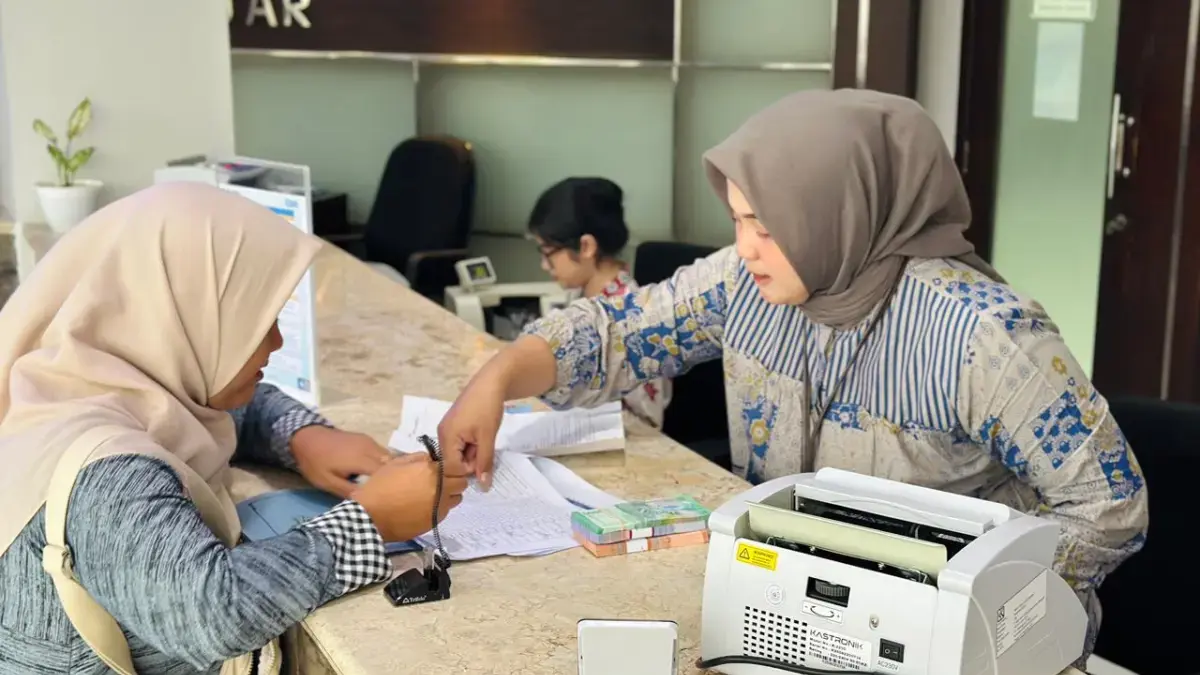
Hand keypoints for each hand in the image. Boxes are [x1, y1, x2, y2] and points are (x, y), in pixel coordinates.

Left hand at [290, 426, 389, 497]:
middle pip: (391, 464)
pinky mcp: (366, 439)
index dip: (389, 486)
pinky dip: (382, 462)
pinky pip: (381, 451)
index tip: (387, 498)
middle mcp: (370, 448)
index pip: (385, 473)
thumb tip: (367, 501)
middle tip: (386, 493)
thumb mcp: (327, 482)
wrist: (307, 437)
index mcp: (361, 460)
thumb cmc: (315, 462)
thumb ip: (348, 491)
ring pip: (388, 457)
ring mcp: (369, 441)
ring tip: (381, 484)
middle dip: (391, 478)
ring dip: (388, 470)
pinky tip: (374, 472)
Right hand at [350, 455, 468, 541]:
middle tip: (440, 481)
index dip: (452, 467)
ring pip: (456, 499)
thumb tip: (431, 459)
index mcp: (431, 472)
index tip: (444, 468)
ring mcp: (439, 507)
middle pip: (461, 484)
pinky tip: (424, 507)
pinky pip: (444, 512)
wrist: (370, 516)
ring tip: (433, 494)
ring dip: (449, 495)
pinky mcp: (434, 522)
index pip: (457, 467)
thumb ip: (418, 458)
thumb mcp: (396, 463)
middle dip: (454, 480)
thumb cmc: (380, 487)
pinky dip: (439, 507)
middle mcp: (440, 489)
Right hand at [437, 375, 505, 490]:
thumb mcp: (488, 437)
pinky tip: (480, 435)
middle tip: (484, 447)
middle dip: (470, 460)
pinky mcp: (454, 426)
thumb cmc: (487, 408)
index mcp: (446, 437)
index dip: (468, 470)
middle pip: (453, 461)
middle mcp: (442, 434)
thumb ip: (484, 462)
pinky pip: (459, 444)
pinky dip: (471, 445)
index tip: (483, 460)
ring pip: (457, 454)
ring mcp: (447, 430)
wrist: (491, 382)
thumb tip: (483, 486)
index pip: (451, 468)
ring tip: (483, 439)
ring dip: (472, 452)